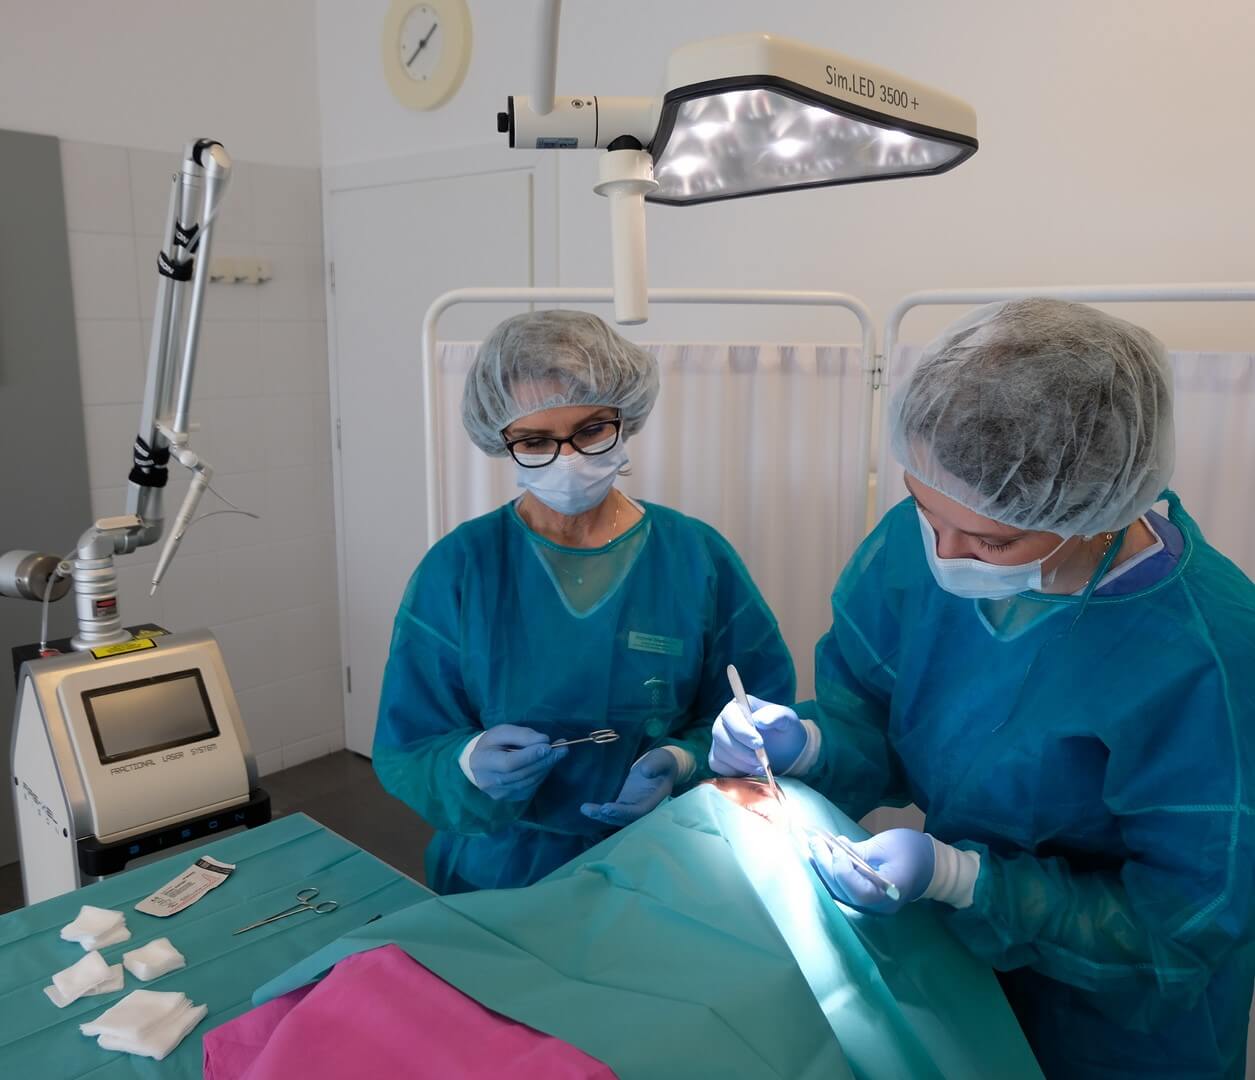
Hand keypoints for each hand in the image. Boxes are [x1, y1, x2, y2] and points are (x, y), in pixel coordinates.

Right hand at [467, 725, 567, 801]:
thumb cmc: (492, 744)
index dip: (529, 756)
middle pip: (521, 774)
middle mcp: (488, 782)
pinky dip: (542, 775)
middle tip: (562, 749)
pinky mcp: (510, 798)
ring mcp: (499, 794)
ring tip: (558, 753)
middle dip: (544, 761)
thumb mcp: (502, 732)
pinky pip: (531, 787)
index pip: (508, 763)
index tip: (548, 746)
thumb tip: (544, 740)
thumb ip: (522, 734)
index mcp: (481, 762)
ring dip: (546, 768)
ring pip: (529, 782)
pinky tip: (546, 763)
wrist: (480, 762)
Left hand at [580, 748, 678, 826]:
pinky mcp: (623, 800)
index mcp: (653, 800)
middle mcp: (641, 806)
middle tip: (589, 810)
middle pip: (623, 818)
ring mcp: (631, 804)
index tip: (607, 808)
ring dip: (599, 815)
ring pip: (615, 816)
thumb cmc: (663, 762)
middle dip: (606, 816)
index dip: (622, 812)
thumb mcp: (662, 759)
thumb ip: (656, 765)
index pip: (637, 811)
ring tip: (584, 809)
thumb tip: (646, 772)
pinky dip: (599, 810)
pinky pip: (611, 809)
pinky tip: (586, 807)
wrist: (661, 765)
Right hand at [709, 694, 806, 775]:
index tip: (759, 743)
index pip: (730, 715)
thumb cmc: (784, 730)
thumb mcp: (787, 719)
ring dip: (741, 763)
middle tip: (761, 760)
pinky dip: (734, 771)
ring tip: (760, 767)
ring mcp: (720, 740)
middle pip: (720, 734)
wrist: (786, 750)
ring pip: (720, 752)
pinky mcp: (719, 757)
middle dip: (741, 750)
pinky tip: (750, 771)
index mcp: (739, 707)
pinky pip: (718, 766)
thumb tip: (758, 720)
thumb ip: (775, 715)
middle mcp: (725, 722)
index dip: (741, 730)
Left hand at [807, 828, 935, 914]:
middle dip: (826, 865)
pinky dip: (832, 872)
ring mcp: (871, 905)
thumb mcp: (886, 847)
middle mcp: (877, 905)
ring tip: (814, 846)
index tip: (834, 846)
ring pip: (840, 890)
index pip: (856, 889)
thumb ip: (860, 852)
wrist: (932, 867)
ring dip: (824, 868)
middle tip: (814, 841)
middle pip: (843, 890)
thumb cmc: (913, 852)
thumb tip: (834, 848)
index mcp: (888, 893)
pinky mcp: (866, 898)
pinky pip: (844, 888)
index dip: (841, 868)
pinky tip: (823, 855)